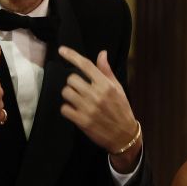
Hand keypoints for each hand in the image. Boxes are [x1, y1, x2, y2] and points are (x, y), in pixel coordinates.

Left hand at [58, 46, 141, 172]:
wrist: (124, 135)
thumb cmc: (121, 109)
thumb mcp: (118, 88)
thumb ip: (106, 71)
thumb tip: (102, 53)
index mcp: (106, 85)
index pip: (86, 65)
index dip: (72, 55)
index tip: (61, 50)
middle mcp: (96, 94)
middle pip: (72, 79)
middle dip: (73, 83)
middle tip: (80, 90)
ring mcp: (88, 108)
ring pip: (66, 93)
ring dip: (69, 95)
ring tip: (77, 100)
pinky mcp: (82, 121)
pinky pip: (64, 108)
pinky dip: (67, 109)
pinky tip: (75, 111)